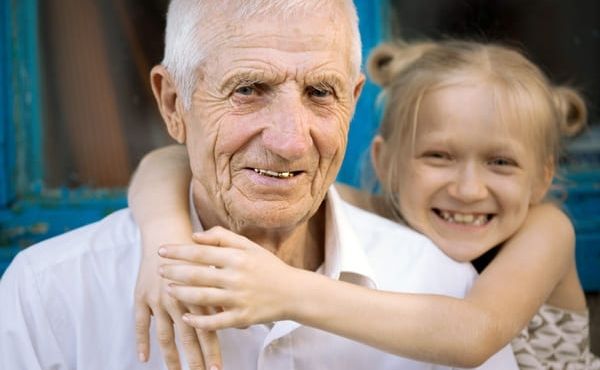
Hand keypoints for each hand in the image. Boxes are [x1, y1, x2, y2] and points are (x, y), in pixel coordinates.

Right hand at [134, 241, 221, 369]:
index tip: (217, 368)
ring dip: (170, 356)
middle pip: (189, 336)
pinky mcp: (143, 297)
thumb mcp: (215, 271)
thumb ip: (227, 296)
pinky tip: (144, 359)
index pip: (210, 327)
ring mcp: (160, 299)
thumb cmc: (197, 252)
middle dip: (195, 358)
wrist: (167, 231)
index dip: (213, 348)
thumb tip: (243, 324)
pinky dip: (141, 341)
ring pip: (165, 335)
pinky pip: (140, 323)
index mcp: (201, 292)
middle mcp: (181, 298)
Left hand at [158, 226, 300, 330]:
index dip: (178, 251)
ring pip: (202, 298)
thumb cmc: (268, 267)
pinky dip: (199, 321)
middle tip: (158, 269)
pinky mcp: (242, 318)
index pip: (200, 253)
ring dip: (181, 293)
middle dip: (174, 272)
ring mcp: (239, 299)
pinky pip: (216, 322)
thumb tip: (195, 236)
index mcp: (237, 258)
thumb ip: (222, 237)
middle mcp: (236, 278)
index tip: (161, 250)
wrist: (293, 292)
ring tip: (168, 289)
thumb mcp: (249, 246)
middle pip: (197, 275)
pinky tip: (186, 317)